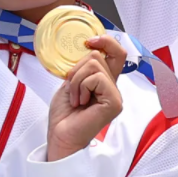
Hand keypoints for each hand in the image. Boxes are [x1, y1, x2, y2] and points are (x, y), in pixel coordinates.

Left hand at [47, 36, 127, 161]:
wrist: (60, 135)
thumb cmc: (64, 114)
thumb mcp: (71, 82)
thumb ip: (83, 67)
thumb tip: (87, 49)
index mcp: (105, 81)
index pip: (116, 52)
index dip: (105, 41)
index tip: (88, 42)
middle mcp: (113, 87)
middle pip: (99, 56)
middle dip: (77, 68)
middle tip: (71, 88)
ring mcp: (115, 95)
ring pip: (95, 65)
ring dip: (76, 80)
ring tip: (75, 98)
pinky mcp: (114, 102)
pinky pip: (96, 78)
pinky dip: (81, 87)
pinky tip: (80, 103)